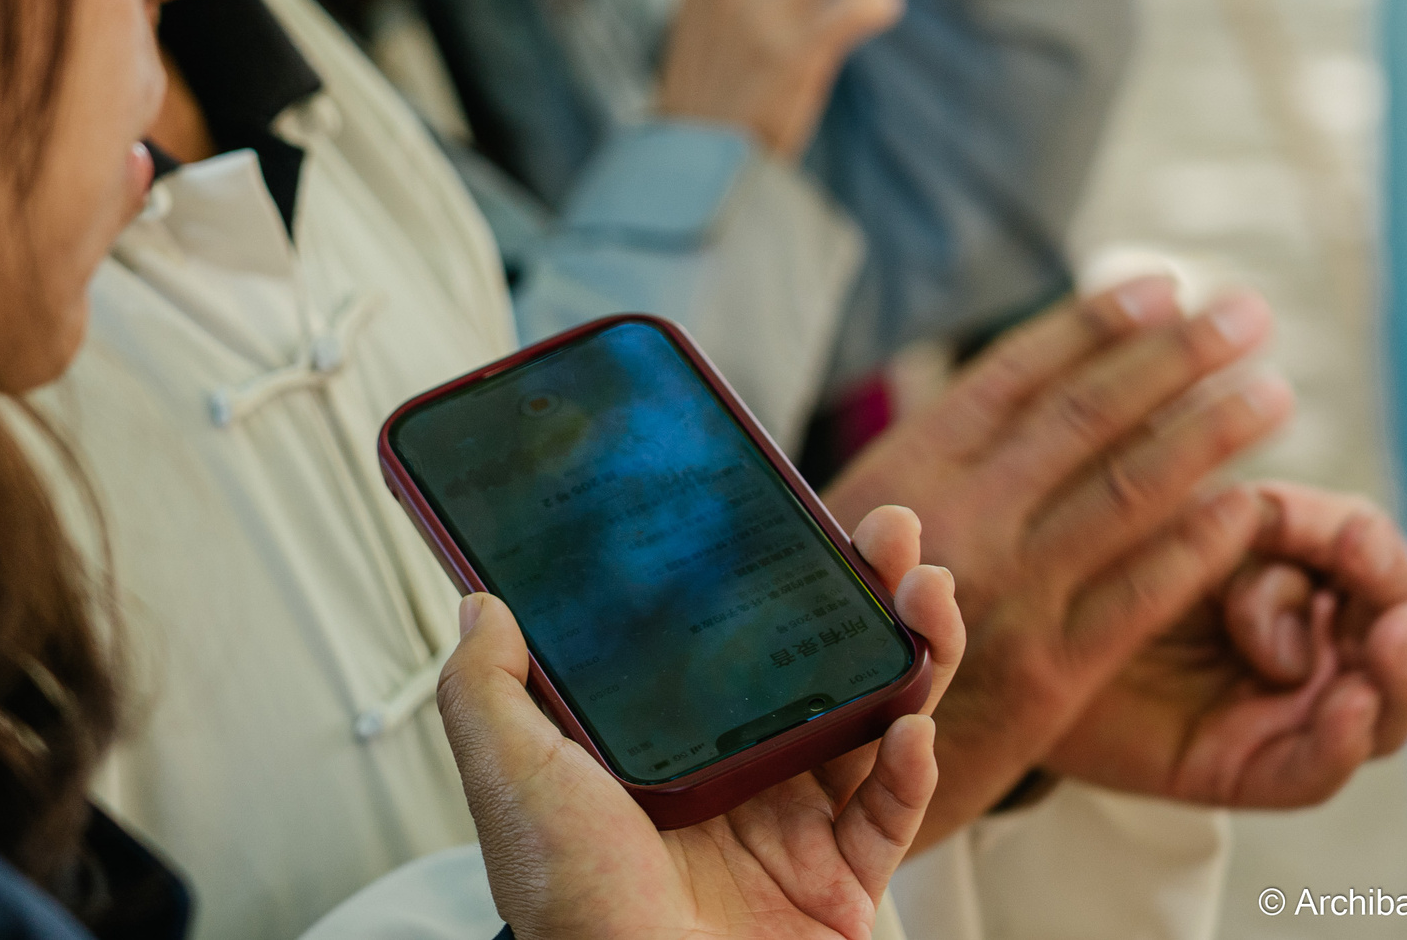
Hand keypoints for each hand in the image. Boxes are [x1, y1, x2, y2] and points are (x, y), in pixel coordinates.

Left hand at [437, 506, 964, 939]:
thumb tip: (478, 602)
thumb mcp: (508, 780)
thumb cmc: (574, 912)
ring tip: (927, 592)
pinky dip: (915, 768)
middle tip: (893, 531)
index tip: (783, 507)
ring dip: (911, 652)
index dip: (759, 572)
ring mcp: (791, 830)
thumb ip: (485, 691)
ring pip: (873, 719)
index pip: (719, 639)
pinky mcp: (841, 886)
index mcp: (659, 748)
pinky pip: (893, 813)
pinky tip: (913, 726)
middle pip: (814, 663)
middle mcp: (732, 780)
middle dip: (860, 591)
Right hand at [822, 279, 1291, 845]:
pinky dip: (1199, 544)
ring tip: (1272, 391)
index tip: (1164, 285)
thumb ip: (930, 465)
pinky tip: (1248, 505)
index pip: (1018, 373)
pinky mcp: (1050, 672)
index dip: (1098, 324)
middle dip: (1176, 356)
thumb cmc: (835, 629)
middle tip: (1246, 314)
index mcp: (905, 466)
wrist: (802, 764)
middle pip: (1087, 416)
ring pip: (1128, 489)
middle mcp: (957, 515)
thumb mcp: (852, 525)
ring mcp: (1008, 591)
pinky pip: (1143, 592)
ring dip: (1210, 432)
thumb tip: (1012, 391)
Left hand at [1043, 482, 1406, 806]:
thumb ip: (1223, 510)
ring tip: (1384, 647)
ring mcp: (1281, 707)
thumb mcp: (1161, 517)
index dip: (1372, 548)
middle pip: (1399, 633)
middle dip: (1405, 616)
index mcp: (1290, 564)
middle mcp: (1303, 638)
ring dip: (1397, 676)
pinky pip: (1314, 769)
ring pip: (1381, 705)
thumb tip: (1283, 513)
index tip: (1350, 537)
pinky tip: (1347, 707)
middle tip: (1393, 614)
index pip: (1368, 556)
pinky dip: (1341, 738)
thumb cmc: (1083, 557)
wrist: (999, 639)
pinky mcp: (1244, 766)